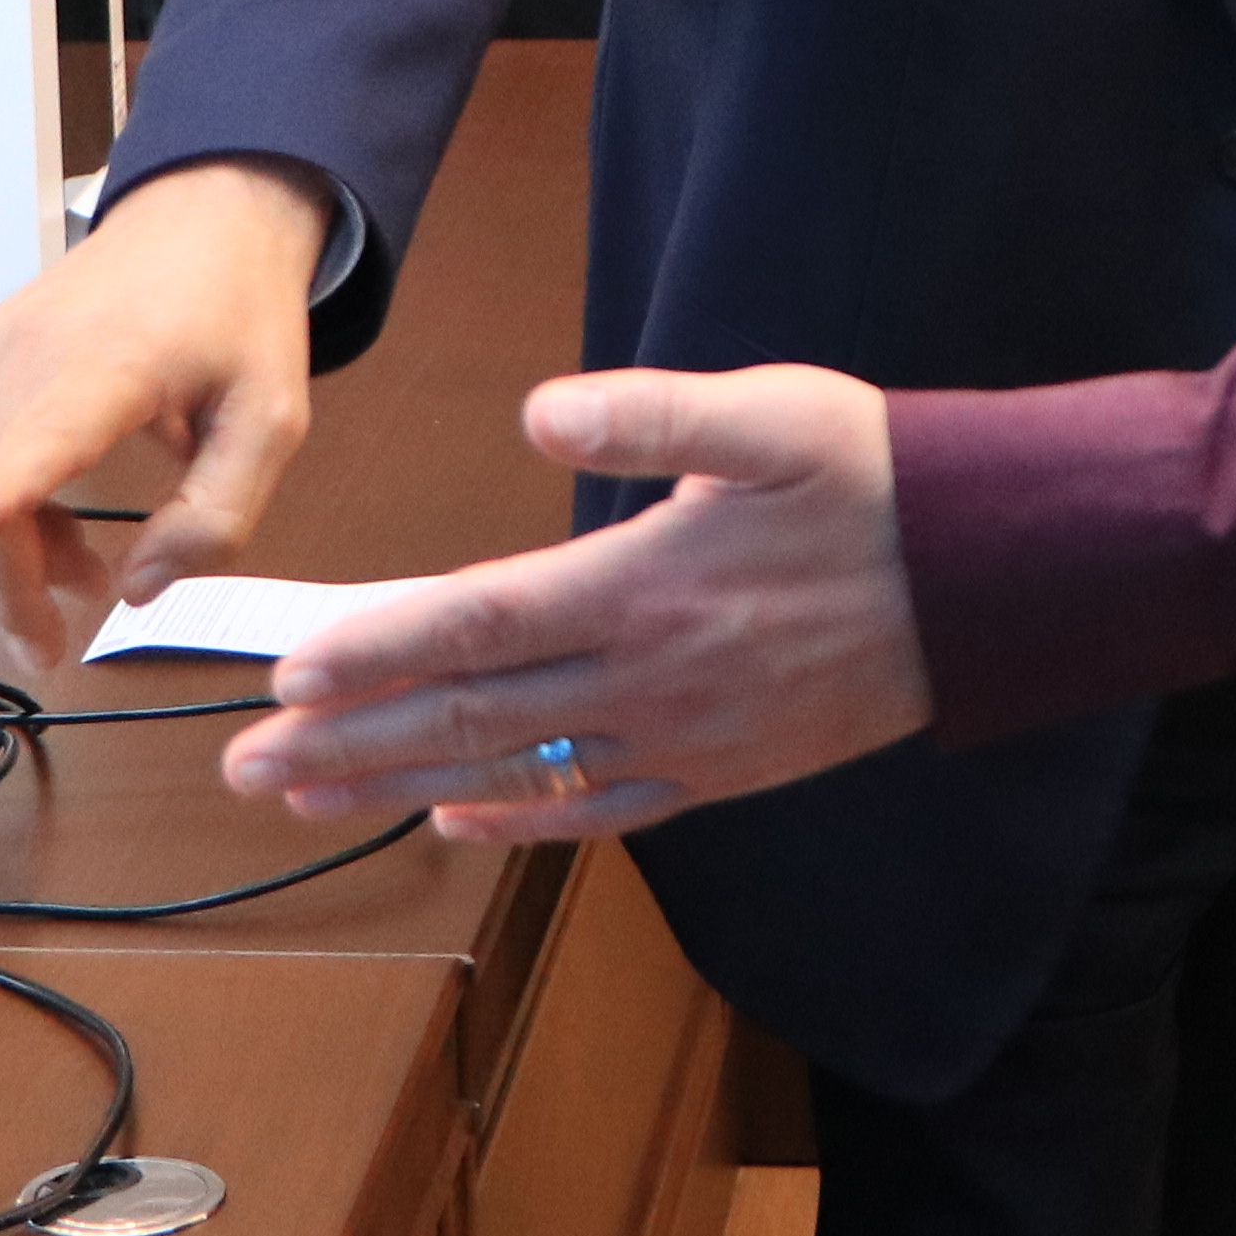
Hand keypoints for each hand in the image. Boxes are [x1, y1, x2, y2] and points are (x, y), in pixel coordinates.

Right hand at [0, 158, 335, 653]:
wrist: (203, 218)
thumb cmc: (238, 314)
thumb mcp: (270, 421)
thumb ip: (218, 515)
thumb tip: (141, 589)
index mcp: (112, 364)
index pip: (39, 436)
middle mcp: (31, 352)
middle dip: (6, 587)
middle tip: (48, 648)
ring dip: (5, 552)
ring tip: (81, 580)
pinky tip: (56, 532)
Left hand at [217, 365, 922, 841]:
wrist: (991, 579)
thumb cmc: (878, 480)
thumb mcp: (776, 416)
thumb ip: (654, 414)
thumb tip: (541, 415)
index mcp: (648, 587)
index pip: (478, 626)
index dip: (377, 650)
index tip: (286, 671)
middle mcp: (652, 680)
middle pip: (469, 718)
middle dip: (346, 741)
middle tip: (245, 765)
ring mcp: (686, 740)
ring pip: (515, 773)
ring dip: (399, 785)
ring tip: (307, 798)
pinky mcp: (722, 771)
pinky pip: (601, 811)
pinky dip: (520, 820)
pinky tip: (456, 821)